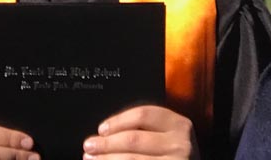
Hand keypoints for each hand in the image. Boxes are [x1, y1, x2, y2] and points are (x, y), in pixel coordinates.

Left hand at [82, 105, 199, 158]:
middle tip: (89, 146)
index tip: (101, 129)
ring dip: (106, 159)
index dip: (118, 121)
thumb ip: (144, 130)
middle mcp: (181, 144)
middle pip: (134, 139)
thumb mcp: (167, 136)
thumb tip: (105, 133)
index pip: (144, 114)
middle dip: (106, 143)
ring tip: (90, 159)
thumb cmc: (174, 155)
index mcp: (179, 124)